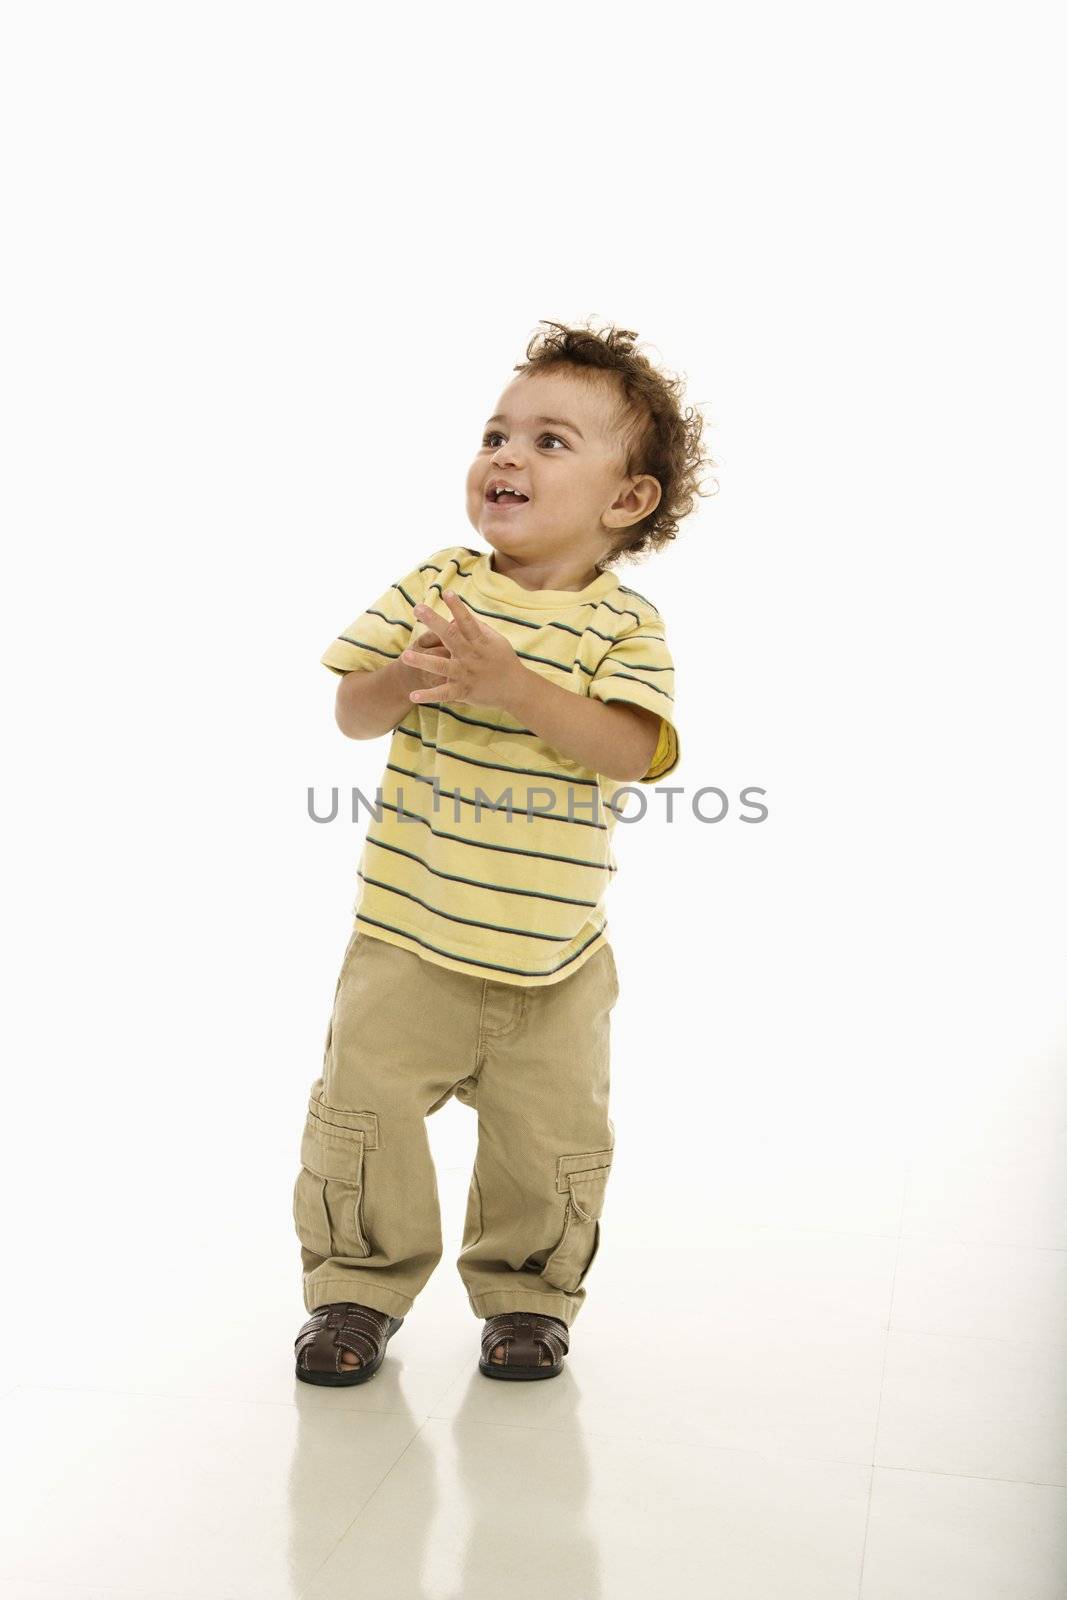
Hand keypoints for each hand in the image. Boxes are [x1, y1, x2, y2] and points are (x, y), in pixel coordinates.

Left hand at [401, 592, 523, 707]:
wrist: (516, 689)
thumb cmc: (504, 660)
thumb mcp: (495, 640)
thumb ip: (477, 627)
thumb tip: (456, 616)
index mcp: (479, 641)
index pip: (467, 620)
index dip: (458, 606)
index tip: (446, 592)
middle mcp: (471, 655)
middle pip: (451, 636)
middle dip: (434, 622)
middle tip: (418, 608)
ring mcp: (465, 673)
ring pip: (442, 666)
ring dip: (423, 661)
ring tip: (405, 656)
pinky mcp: (463, 691)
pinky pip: (443, 693)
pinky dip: (429, 696)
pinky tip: (412, 695)